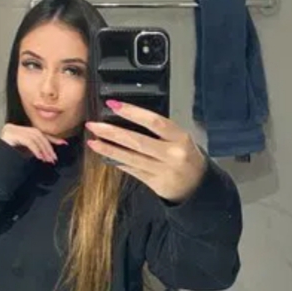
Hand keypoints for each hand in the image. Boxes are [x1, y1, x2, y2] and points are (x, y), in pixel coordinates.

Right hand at [0, 124, 66, 163]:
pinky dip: (36, 149)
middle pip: (37, 134)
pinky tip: (39, 158)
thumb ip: (37, 149)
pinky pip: (27, 141)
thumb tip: (51, 151)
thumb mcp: (26, 153)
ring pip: (34, 137)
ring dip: (43, 149)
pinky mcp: (9, 134)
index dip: (52, 138)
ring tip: (47, 160)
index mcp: (20, 130)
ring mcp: (11, 129)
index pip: (39, 133)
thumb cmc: (10, 160)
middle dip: (48, 147)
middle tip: (53, 158)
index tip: (63, 143)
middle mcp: (15, 127)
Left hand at [85, 101, 206, 202]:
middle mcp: (172, 154)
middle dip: (112, 132)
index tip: (113, 104)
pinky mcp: (155, 184)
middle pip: (137, 141)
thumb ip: (159, 131)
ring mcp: (163, 171)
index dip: (132, 112)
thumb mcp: (180, 138)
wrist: (198, 186)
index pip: (154, 121)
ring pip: (131, 158)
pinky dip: (118, 162)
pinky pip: (132, 171)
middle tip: (93, 125)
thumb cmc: (187, 156)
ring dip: (109, 149)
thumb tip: (128, 118)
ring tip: (93, 141)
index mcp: (180, 137)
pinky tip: (105, 156)